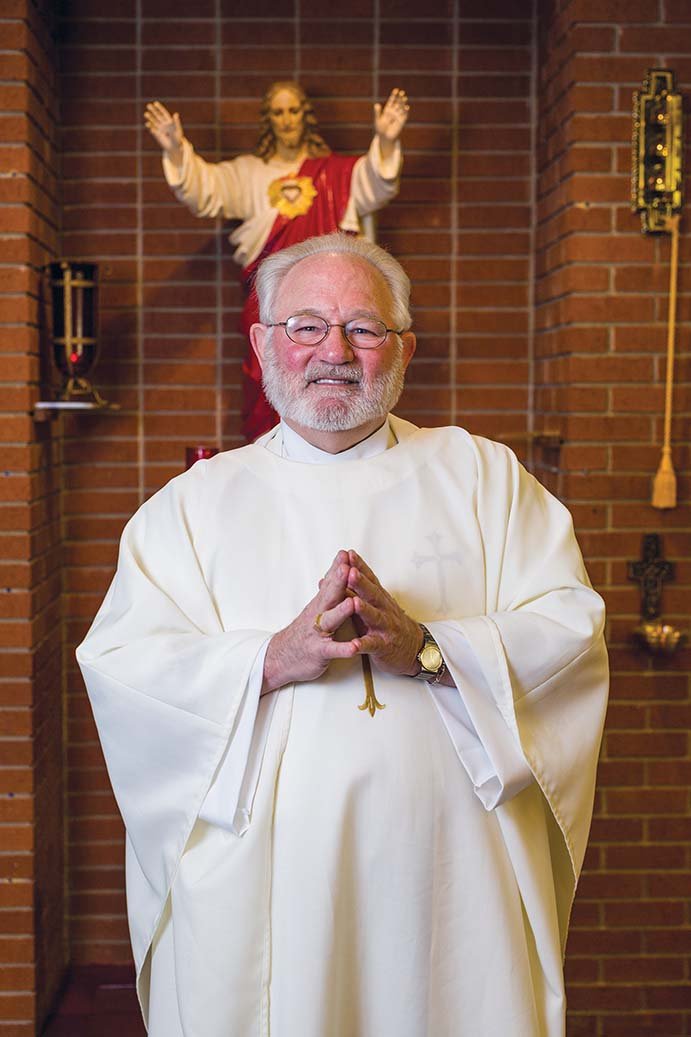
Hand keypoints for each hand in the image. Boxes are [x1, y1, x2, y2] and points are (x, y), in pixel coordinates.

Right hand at [144, 101, 184, 166]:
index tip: (155, 103)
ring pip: (154, 121)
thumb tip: (176, 114)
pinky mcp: (156, 134)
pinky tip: (147, 124)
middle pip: (157, 115)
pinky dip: (150, 126)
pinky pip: (152, 129)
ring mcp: (159, 128)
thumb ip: (176, 122)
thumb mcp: (178, 130)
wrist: (174, 148)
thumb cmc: (178, 138)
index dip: (159, 108)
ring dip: (150, 117)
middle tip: (148, 105)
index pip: (163, 113)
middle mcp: (163, 123)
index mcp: (169, 121)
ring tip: (146, 114)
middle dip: (153, 110)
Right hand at [262, 551, 358, 692]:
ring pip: (329, 620)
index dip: (337, 568)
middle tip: (347, 567)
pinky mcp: (318, 652)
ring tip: (352, 603)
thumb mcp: (316, 606)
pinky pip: (331, 650)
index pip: (329, 582)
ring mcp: (317, 633)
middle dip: (338, 581)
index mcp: (320, 604)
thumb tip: (338, 566)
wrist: (280, 657)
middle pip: (329, 595)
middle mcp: (318, 615)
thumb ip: (328, 588)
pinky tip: (354, 648)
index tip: (346, 553)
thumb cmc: (304, 631)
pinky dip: (343, 649)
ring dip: (341, 611)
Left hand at [346, 550, 422, 676]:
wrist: (412, 648)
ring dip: (364, 609)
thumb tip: (330, 577)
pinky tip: (354, 644)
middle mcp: (383, 609)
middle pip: (372, 594)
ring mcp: (385, 628)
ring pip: (374, 617)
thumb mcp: (371, 605)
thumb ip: (352, 592)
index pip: (369, 579)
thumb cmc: (385, 624)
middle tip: (350, 571)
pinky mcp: (383, 647)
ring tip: (354, 602)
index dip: (359, 566)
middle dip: (361, 582)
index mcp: (378, 598)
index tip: (348, 554)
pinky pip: (372, 645)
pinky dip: (363, 645)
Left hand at [373, 88, 408, 158]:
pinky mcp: (401, 121)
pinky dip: (406, 111)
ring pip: (401, 108)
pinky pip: (404, 115)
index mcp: (388, 110)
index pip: (392, 101)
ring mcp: (398, 116)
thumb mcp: (377, 120)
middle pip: (397, 103)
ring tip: (404, 98)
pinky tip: (407, 107)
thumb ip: (377, 112)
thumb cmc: (380, 129)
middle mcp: (394, 112)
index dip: (394, 95)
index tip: (396, 90)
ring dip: (403, 103)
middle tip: (402, 92)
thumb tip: (376, 105)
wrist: (385, 138)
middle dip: (400, 98)